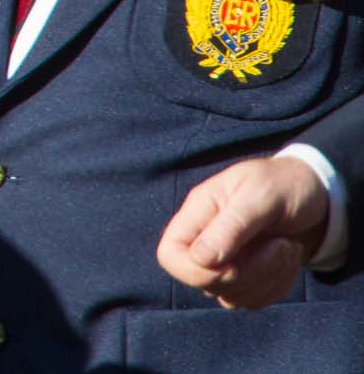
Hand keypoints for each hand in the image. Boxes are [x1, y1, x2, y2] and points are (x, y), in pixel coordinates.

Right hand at [156, 156, 329, 309]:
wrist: (315, 195)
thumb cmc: (283, 185)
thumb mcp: (261, 195)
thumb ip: (231, 225)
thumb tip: (200, 260)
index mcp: (196, 214)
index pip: (170, 256)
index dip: (198, 271)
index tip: (236, 260)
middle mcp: (204, 241)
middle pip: (204, 282)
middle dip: (248, 273)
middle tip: (282, 245)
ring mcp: (224, 263)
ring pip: (230, 298)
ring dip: (269, 279)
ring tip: (288, 246)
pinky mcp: (247, 279)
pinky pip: (254, 302)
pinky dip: (278, 286)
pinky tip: (289, 258)